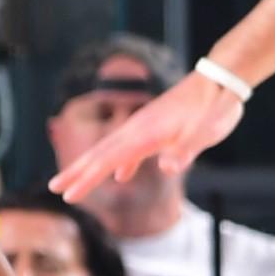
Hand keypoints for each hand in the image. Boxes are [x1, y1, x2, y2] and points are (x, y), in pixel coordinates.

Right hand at [50, 73, 246, 203]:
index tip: (68, 195)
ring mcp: (144, 127)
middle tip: (54, 187)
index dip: (87, 178)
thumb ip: (186, 149)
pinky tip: (120, 176)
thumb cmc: (216, 105)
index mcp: (146, 132)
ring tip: (74, 182)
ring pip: (111, 150)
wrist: (221, 80)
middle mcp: (138, 128)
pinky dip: (119, 163)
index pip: (108, 159)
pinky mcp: (154, 128)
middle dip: (77, 171)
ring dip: (92, 167)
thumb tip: (166, 168)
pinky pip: (129, 148)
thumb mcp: (208, 129)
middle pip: (100, 153)